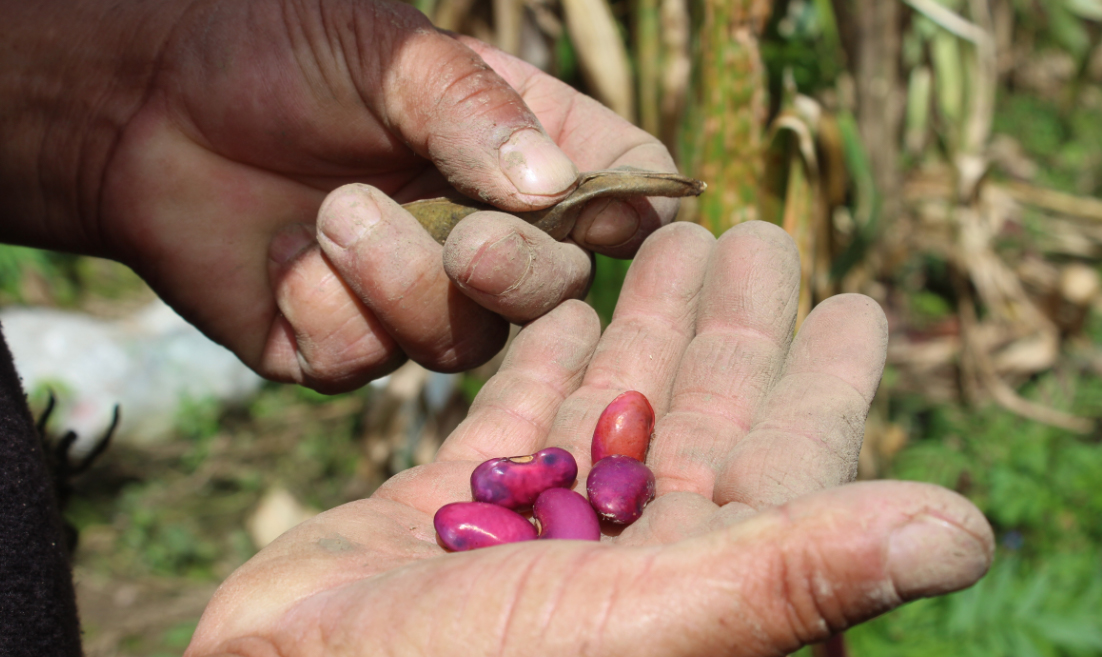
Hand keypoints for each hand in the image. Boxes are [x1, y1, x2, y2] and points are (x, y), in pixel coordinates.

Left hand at [1, 0, 676, 390]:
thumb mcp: (389, 54)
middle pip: (558, 291)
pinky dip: (323, 308)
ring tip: (333, 211)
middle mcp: (479, 229)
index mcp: (517, 147)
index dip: (633, 213)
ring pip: (461, 342)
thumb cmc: (275, 45)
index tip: (611, 221)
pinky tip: (285, 252)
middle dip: (518, 275)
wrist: (145, 96)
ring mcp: (411, 296)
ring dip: (401, 282)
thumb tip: (555, 188)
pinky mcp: (337, 342)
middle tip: (469, 243)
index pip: (621, 189)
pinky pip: (362, 361)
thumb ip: (474, 111)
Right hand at [185, 222, 993, 656]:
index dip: (829, 381)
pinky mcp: (441, 515)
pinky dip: (542, 361)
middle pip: (704, 417)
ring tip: (668, 236)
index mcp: (698, 580)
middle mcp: (625, 560)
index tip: (860, 302)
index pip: (790, 464)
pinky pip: (510, 420)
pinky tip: (570, 306)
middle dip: (734, 324)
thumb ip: (799, 569)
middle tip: (758, 233)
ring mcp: (531, 535)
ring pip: (610, 407)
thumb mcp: (654, 620)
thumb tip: (972, 531)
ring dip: (646, 324)